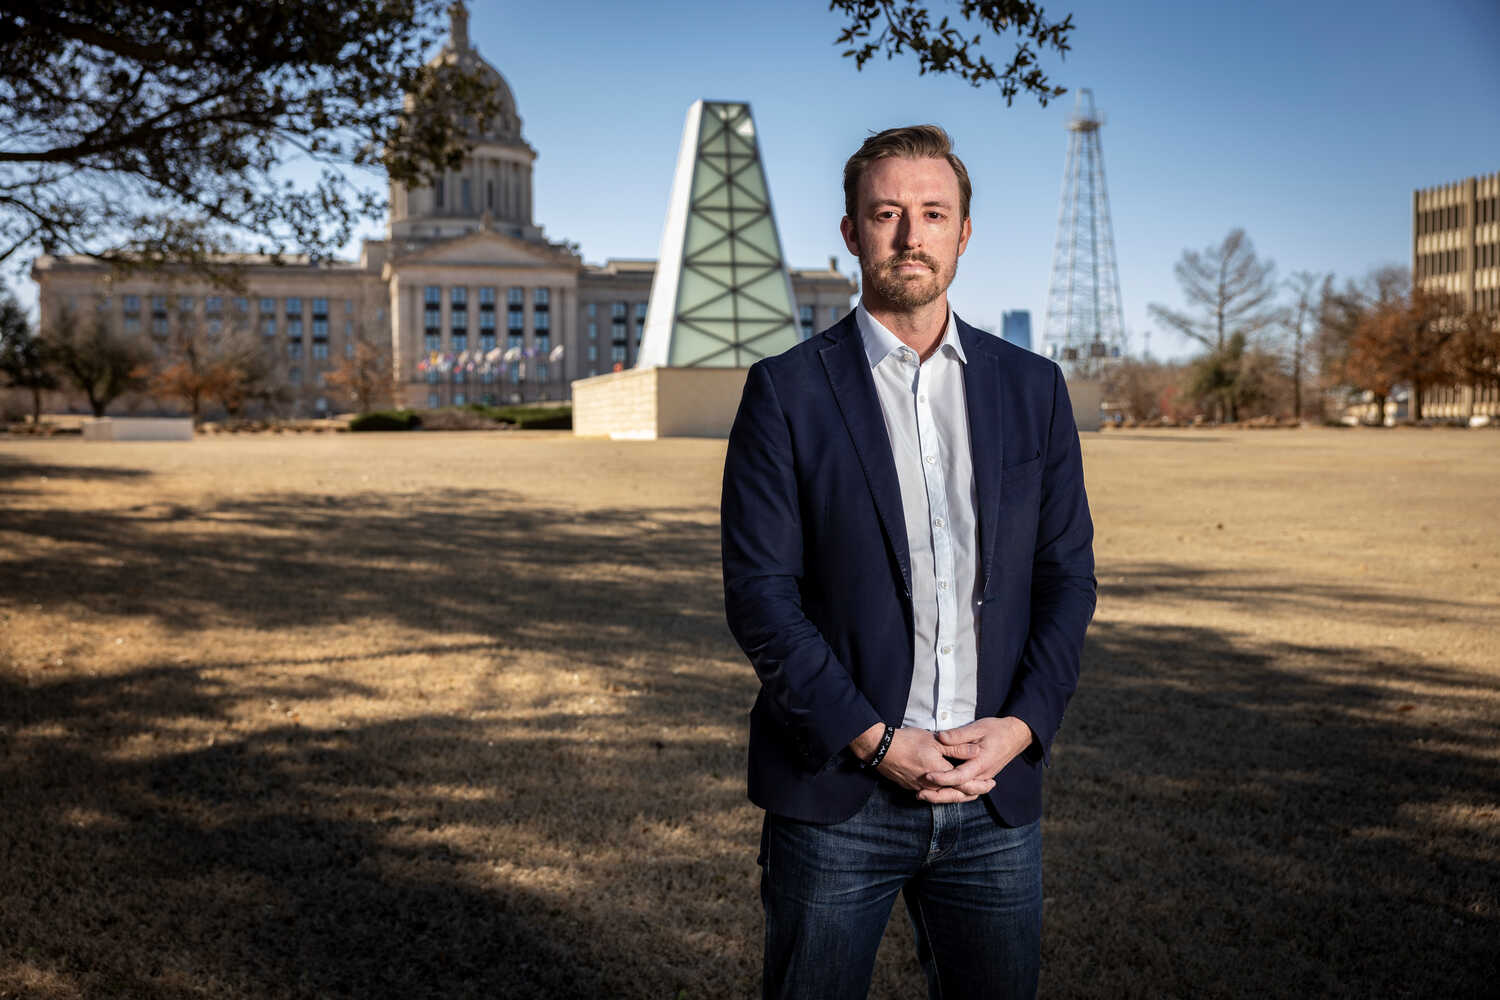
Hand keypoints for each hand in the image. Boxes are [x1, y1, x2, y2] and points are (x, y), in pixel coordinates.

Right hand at [849, 725, 983, 803]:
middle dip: (972, 792)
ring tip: (970, 790)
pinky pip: (932, 794)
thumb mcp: (935, 741)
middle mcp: (931, 786)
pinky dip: (944, 792)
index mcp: (940, 774)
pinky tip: (947, 788)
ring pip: (944, 796)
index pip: (965, 784)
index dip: (980, 785)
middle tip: (986, 789)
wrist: (880, 748)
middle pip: (956, 794)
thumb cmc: (908, 741)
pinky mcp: (911, 786)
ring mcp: (920, 788)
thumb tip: (978, 752)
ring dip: (958, 793)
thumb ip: (957, 747)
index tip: (992, 783)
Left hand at [919, 716, 1034, 803]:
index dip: (943, 778)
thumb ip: (959, 735)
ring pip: (963, 795)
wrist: (1016, 736)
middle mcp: (983, 776)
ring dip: (944, 797)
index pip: (960, 776)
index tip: (927, 776)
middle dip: (939, 795)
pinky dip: (952, 794)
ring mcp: (983, 779)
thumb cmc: (997, 730)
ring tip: (923, 795)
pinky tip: (937, 791)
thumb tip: (941, 737)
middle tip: (919, 794)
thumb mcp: (977, 728)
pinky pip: (966, 791)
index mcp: (981, 763)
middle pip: (960, 792)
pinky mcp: (981, 779)